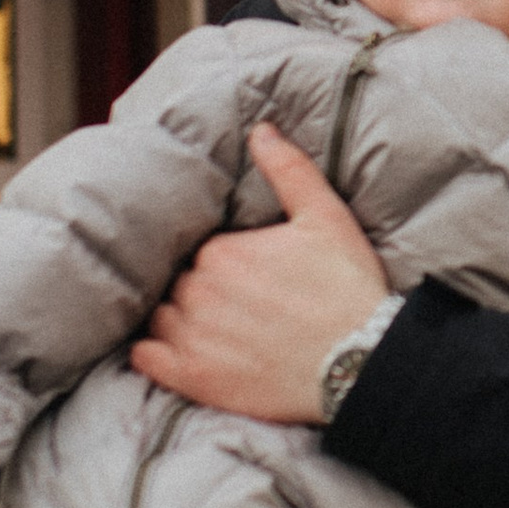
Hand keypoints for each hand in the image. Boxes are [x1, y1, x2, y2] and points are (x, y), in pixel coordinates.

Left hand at [132, 122, 387, 422]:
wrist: (361, 362)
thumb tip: (260, 129)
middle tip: (240, 306)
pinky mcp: (193, 378)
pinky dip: (153, 354)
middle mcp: (199, 291)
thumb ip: (289, 170)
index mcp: (222, 251)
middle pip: (181, 284)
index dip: (226, 263)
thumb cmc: (347, 289)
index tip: (251, 277)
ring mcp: (193, 337)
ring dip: (180, 321)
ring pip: (163, 318)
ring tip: (216, 332)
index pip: (202, 251)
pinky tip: (174, 353)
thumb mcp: (327, 218)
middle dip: (204, 291)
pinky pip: (147, 359)